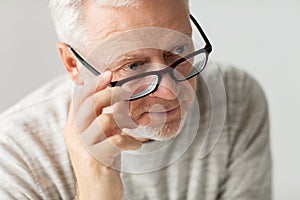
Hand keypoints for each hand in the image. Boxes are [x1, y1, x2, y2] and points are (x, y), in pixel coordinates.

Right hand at [63, 71, 141, 199]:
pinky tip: (135, 146)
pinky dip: (130, 141)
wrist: (97, 193)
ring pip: (105, 121)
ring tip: (135, 127)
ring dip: (125, 120)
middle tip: (127, 91)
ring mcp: (84, 148)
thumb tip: (119, 97)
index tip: (108, 74)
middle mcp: (75, 135)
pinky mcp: (96, 160)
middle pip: (90, 105)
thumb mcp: (102, 136)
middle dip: (111, 93)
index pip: (80, 99)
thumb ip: (106, 117)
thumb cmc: (102, 162)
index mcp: (74, 127)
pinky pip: (116, 141)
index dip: (93, 84)